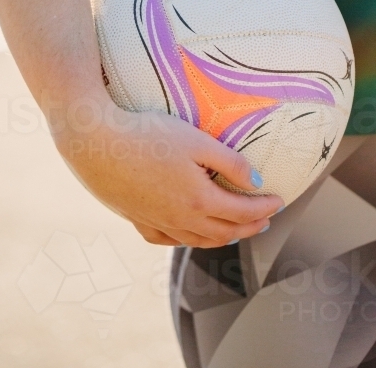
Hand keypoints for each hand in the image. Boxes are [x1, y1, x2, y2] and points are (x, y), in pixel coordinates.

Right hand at [56, 106, 282, 247]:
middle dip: (249, 226)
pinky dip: (184, 240)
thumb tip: (256, 181)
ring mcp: (156, 220)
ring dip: (222, 237)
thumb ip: (229, 162)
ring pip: (196, 240)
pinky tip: (184, 233)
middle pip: (223, 231)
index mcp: (199, 199)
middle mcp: (180, 218)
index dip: (264, 207)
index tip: (279, 201)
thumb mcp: (196, 140)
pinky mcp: (135, 217)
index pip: (242, 211)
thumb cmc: (146, 135)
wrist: (96, 143)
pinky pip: (166, 238)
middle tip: (265, 219)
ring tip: (234, 230)